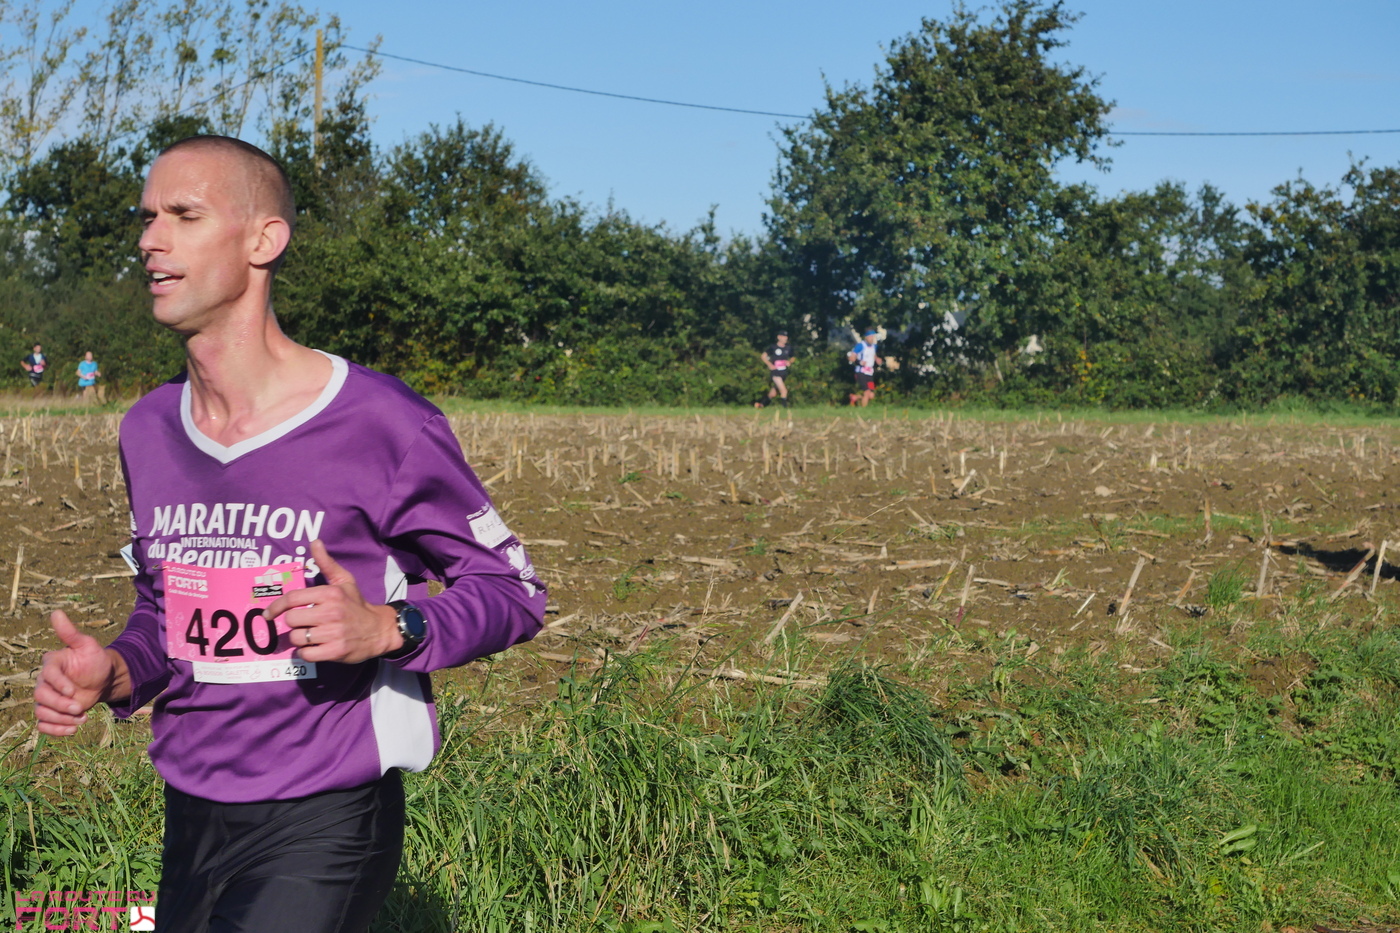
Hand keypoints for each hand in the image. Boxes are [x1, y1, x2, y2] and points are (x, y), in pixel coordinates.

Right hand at [34, 612, 125, 736]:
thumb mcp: (86, 645)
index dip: (59, 684)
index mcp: (52, 665)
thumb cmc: (94, 659)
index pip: (47, 676)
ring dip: (60, 720)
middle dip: (60, 705)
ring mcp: (47, 698)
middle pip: (41, 697)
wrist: (103, 678)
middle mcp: (45, 682)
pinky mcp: (52, 712)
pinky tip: (73, 730)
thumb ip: (70, 633)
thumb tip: (56, 612)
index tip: (73, 691)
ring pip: (41, 713)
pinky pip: (44, 725)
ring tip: (81, 720)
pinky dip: (56, 730)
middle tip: (81, 709)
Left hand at [264, 540, 399, 663]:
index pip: (292, 598)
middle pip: (291, 620)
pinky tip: (315, 647)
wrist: (379, 630)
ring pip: (297, 638)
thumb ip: (326, 563)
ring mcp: (333, 633)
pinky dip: (306, 653)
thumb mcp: (344, 581)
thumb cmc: (356, 605)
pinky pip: (306, 654)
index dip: (276, 606)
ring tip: (311, 635)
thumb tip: (314, 542)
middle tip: (304, 623)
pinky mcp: (335, 651)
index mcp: (330, 594)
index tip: (268, 614)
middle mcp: (331, 612)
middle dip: (294, 623)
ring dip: (300, 639)